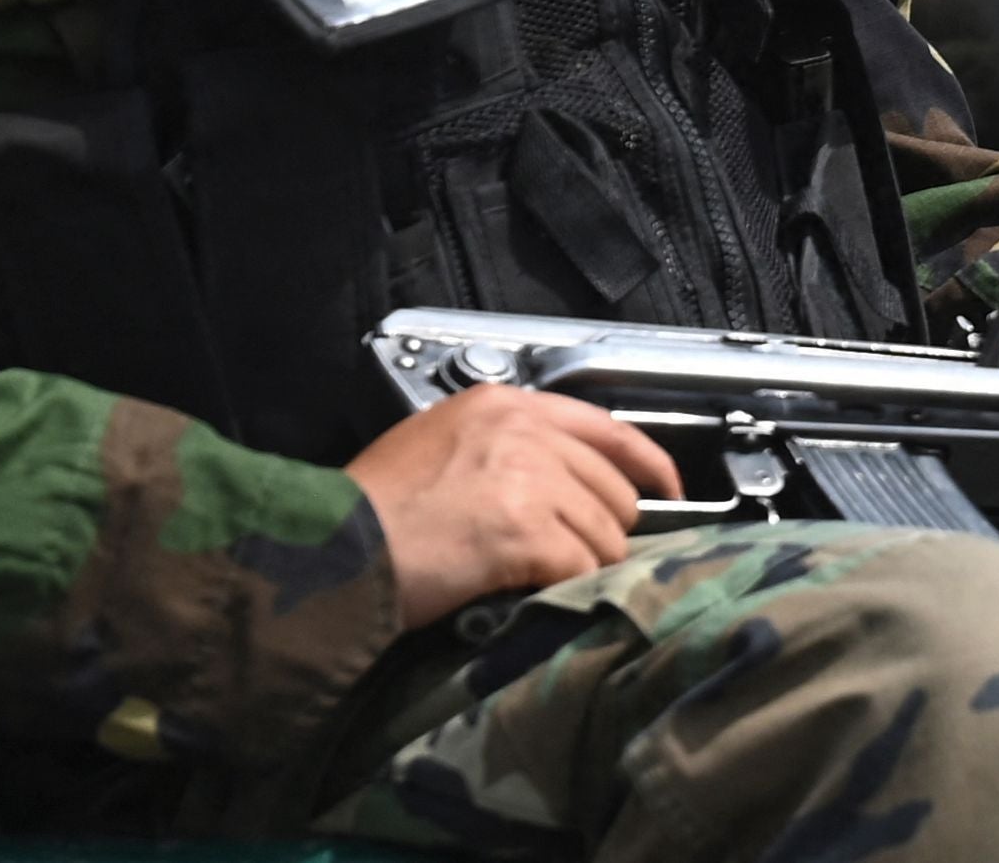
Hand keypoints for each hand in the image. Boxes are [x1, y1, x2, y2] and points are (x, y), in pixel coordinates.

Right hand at [349, 385, 678, 629]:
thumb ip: (500, 448)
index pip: (606, 426)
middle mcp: (523, 432)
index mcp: (502, 405)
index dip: (646, 461)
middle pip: (611, 484)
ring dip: (587, 561)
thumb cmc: (368, 510)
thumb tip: (552, 481)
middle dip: (606, 525)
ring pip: (604, 530)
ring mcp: (529, 480)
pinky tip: (543, 592)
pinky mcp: (526, 533)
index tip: (666, 488)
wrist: (332, 551)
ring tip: (551, 578)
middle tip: (582, 554)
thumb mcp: (436, 444)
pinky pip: (581, 565)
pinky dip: (571, 585)